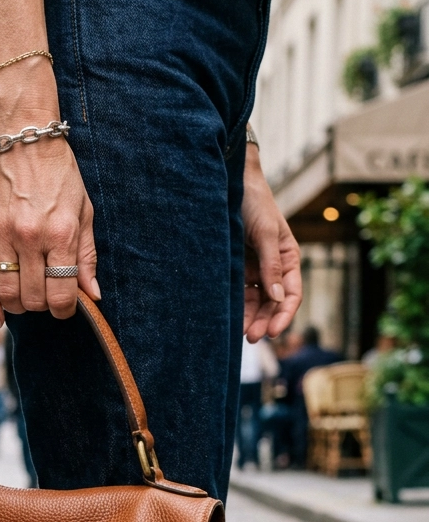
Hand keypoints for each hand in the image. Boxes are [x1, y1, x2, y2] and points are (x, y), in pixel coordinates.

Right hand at [0, 93, 99, 323]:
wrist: (20, 133)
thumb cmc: (57, 171)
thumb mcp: (83, 209)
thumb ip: (87, 254)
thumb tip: (93, 295)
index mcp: (62, 232)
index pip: (63, 292)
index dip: (65, 309)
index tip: (65, 308)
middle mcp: (32, 236)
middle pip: (34, 297)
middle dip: (42, 305)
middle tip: (44, 296)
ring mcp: (2, 233)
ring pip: (7, 291)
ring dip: (17, 305)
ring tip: (24, 298)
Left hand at [242, 145, 301, 341]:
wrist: (229, 183)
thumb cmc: (254, 203)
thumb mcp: (266, 233)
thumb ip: (272, 265)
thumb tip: (278, 297)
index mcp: (288, 258)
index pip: (292, 294)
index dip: (284, 315)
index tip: (274, 332)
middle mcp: (272, 267)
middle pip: (273, 303)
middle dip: (265, 321)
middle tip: (252, 338)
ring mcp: (253, 269)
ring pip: (255, 302)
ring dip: (251, 319)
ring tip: (241, 334)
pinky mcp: (235, 268)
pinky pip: (238, 293)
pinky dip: (236, 307)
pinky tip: (230, 319)